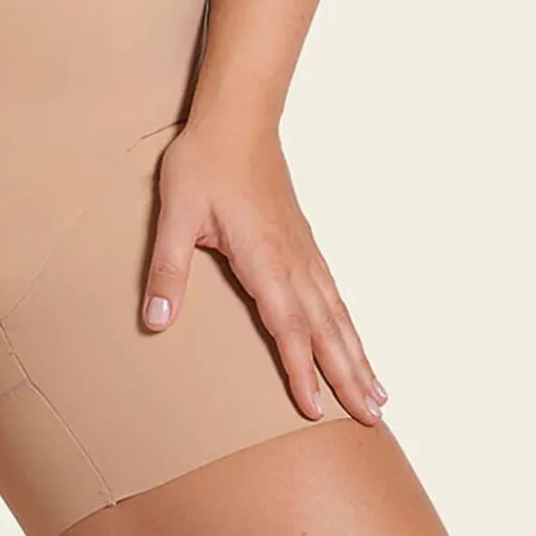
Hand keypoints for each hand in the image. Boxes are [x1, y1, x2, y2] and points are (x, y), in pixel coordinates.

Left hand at [141, 110, 386, 426]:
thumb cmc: (205, 162)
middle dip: (347, 374)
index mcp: (264, 257)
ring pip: (336, 312)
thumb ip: (168, 268)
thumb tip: (156, 320)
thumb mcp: (176, 212)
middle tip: (372, 419)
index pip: (287, 325)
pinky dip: (348, 323)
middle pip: (325, 327)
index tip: (315, 409)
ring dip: (357, 354)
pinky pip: (333, 292)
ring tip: (379, 395)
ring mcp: (303, 249)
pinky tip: (354, 338)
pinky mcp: (302, 239)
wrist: (237, 116)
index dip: (300, 369)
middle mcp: (293, 258)